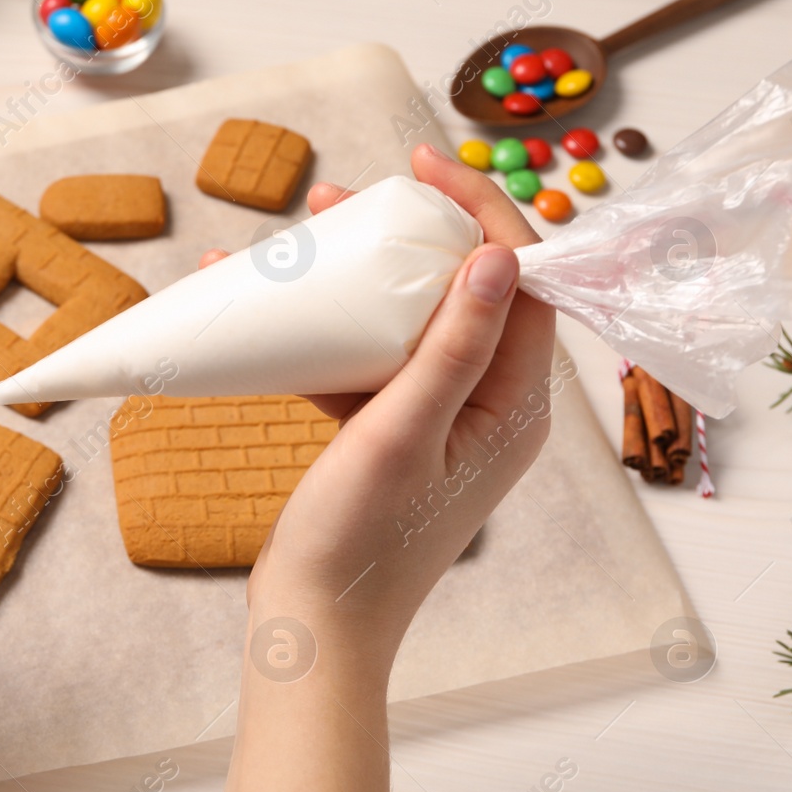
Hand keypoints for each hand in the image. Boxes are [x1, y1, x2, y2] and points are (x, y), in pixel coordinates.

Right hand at [211, 144, 555, 791]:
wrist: (313, 626)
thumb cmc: (361, 543)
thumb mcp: (404, 434)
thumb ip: (452, 348)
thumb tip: (501, 257)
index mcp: (513, 407)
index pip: (521, 284)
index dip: (482, 214)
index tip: (426, 165)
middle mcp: (484, 408)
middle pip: (460, 293)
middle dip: (408, 235)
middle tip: (347, 195)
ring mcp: (433, 423)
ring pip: (405, 323)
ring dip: (358, 277)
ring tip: (304, 233)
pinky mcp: (386, 437)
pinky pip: (363, 364)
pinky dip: (322, 333)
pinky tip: (271, 307)